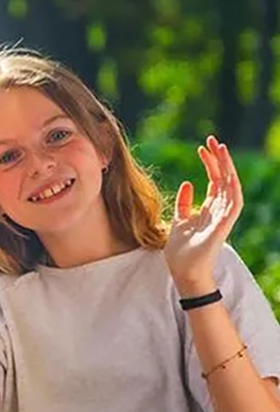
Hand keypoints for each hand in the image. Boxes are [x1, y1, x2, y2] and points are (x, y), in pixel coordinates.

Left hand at [164, 136, 242, 295]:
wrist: (183, 272)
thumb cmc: (181, 251)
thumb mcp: (178, 221)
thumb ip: (184, 203)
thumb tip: (187, 182)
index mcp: (209, 209)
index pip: (214, 181)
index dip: (210, 164)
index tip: (202, 147)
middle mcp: (219, 211)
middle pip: (223, 179)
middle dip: (219, 159)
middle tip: (212, 139)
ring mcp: (223, 218)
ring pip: (230, 187)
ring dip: (227, 167)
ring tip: (220, 148)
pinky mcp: (224, 227)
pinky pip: (234, 205)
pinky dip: (233, 189)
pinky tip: (229, 175)